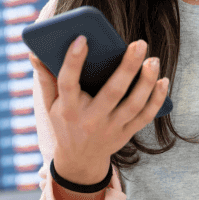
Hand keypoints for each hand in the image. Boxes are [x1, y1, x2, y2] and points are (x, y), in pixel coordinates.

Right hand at [29, 35, 169, 182]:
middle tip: (138, 43)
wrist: (79, 161)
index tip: (82, 38)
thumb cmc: (64, 122)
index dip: (73, 61)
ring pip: (133, 104)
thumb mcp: (50, 104)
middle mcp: (90, 119)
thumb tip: (35, 51)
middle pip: (112, 92)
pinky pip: (145, 116)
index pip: (68, 83)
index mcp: (67, 109)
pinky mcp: (126, 134)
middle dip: (127, 67)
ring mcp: (111, 128)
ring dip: (147, 82)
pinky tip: (163, 80)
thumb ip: (45, 77)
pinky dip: (156, 99)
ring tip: (153, 59)